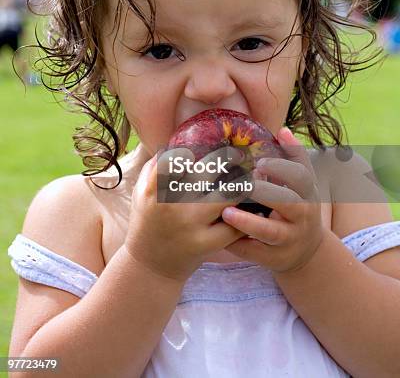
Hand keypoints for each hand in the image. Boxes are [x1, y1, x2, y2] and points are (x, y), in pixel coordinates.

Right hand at [125, 145, 246, 282]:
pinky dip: (246, 214)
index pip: (175, 159)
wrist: (150, 266)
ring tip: (250, 177)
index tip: (211, 145)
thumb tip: (177, 140)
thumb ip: (155, 166)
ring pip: (226, 197)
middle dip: (228, 159)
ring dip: (241, 185)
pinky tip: (252, 205)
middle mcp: (171, 205)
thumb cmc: (148, 221)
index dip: (196, 150)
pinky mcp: (206, 245)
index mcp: (154, 189)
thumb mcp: (141, 192)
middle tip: (239, 154)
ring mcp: (190, 225)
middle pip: (208, 173)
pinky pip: (234, 225)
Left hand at [221, 127, 323, 274]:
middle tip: (242, 183)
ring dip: (248, 222)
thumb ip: (293, 157)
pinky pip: (256, 252)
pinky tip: (222, 235)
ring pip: (271, 232)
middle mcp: (302, 216)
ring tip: (226, 212)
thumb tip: (283, 130)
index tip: (260, 162)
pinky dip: (239, 245)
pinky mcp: (275, 258)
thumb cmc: (298, 207)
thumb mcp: (302, 185)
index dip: (282, 168)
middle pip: (288, 203)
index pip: (301, 177)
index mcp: (307, 193)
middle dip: (266, 193)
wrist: (307, 251)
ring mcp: (290, 239)